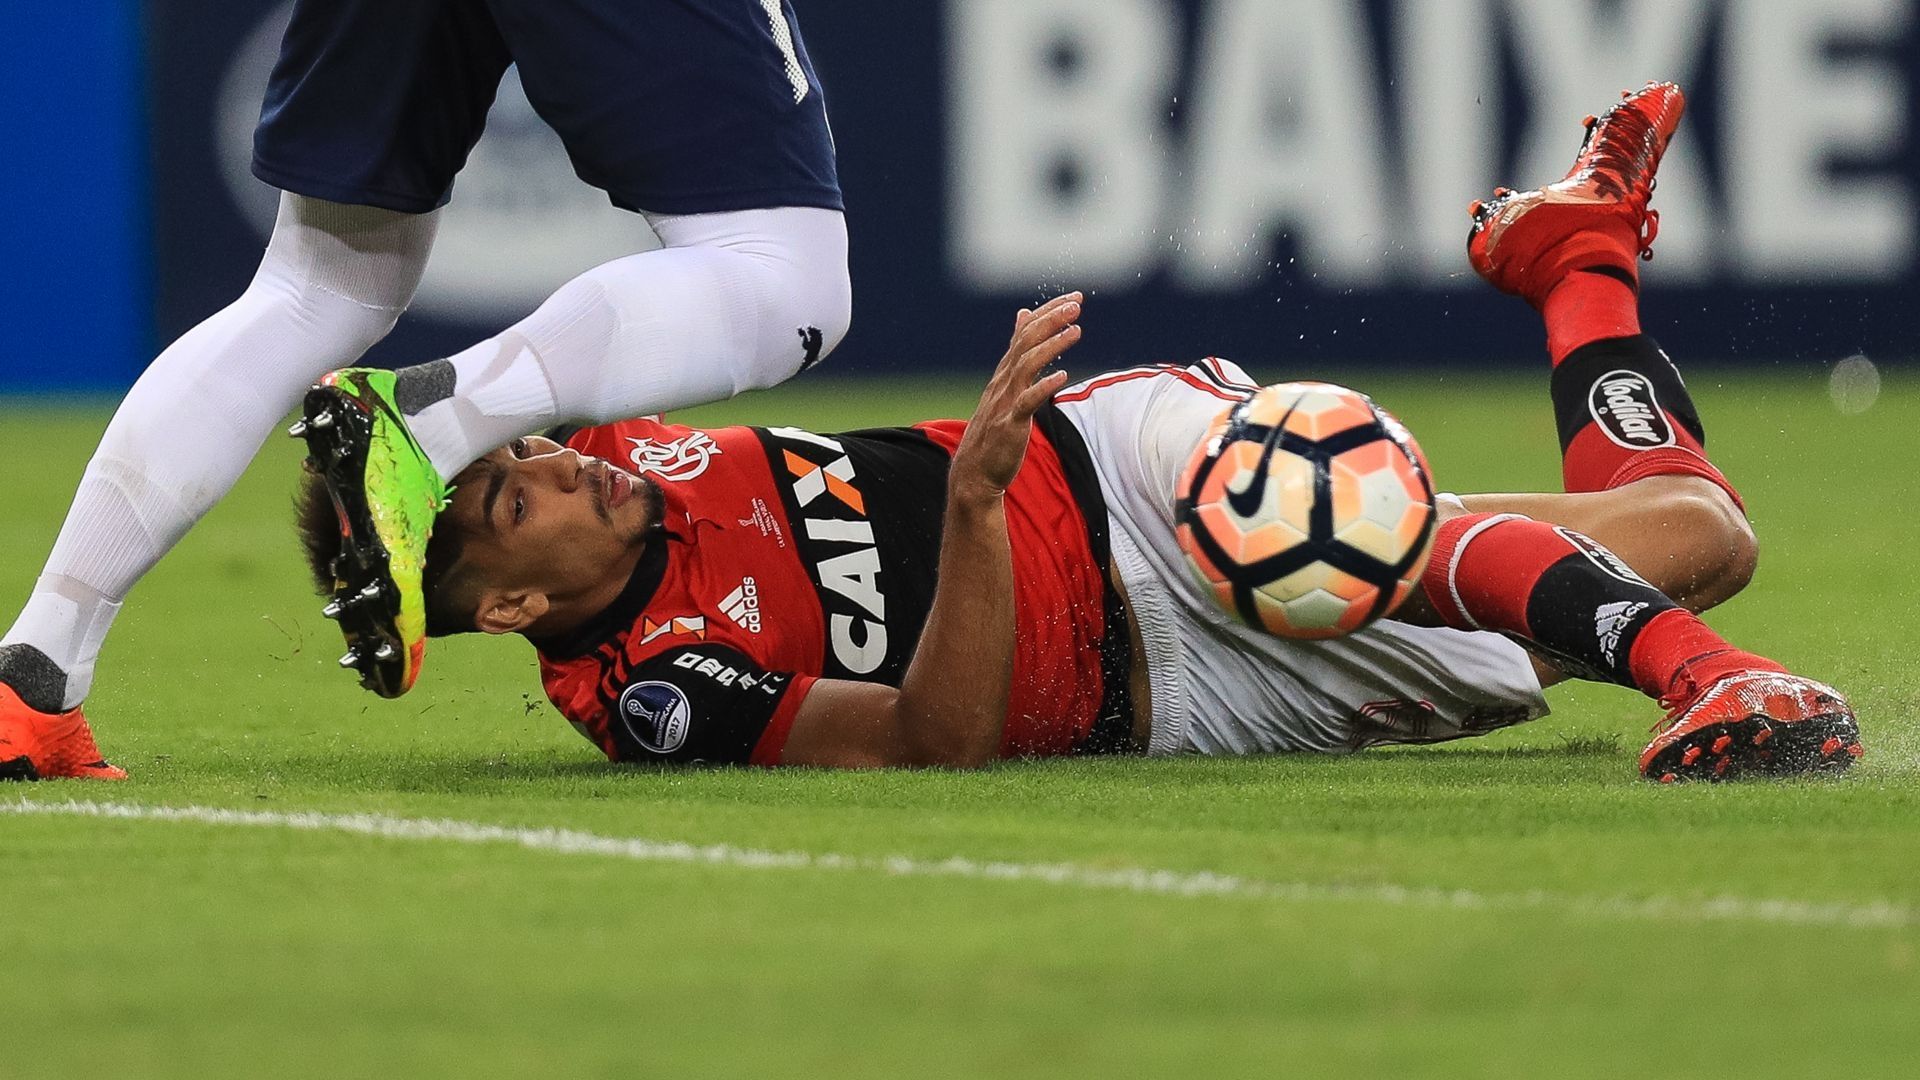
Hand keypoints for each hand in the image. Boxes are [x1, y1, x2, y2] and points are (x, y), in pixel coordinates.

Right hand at [950, 293, 1082, 498]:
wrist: (975, 470)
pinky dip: (1043, 387)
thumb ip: (1017, 352)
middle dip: (1052, 320)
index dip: (1048, 313)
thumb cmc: (995, 428)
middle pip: (1026, 341)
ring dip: (1052, 345)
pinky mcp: (1009, 424)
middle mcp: (1003, 381)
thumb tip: (1024, 316)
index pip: (1025, 332)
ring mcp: (1005, 401)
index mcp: (1005, 372)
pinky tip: (1062, 377)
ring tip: (1076, 331)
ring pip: (1027, 365)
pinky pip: (1027, 402)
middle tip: (1076, 304)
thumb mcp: (1006, 384)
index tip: (1073, 298)